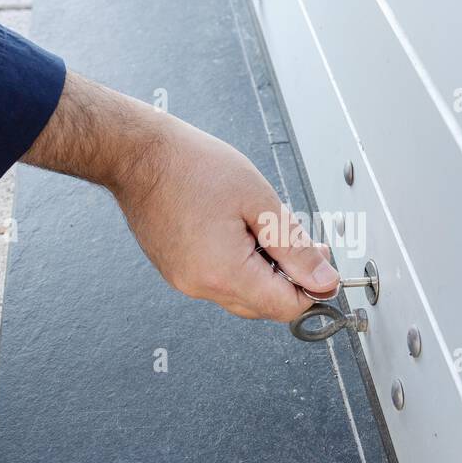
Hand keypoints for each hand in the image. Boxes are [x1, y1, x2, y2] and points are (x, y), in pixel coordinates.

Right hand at [23, 71, 339, 320]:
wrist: (137, 154)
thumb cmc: (191, 166)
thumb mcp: (260, 202)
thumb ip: (296, 248)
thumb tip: (324, 281)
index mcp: (225, 273)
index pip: (287, 308)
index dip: (313, 289)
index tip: (324, 267)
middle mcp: (202, 286)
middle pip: (265, 306)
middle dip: (290, 279)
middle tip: (301, 241)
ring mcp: (185, 281)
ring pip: (243, 294)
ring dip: (265, 271)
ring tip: (265, 227)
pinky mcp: (176, 271)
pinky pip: (220, 281)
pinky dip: (239, 265)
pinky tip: (240, 231)